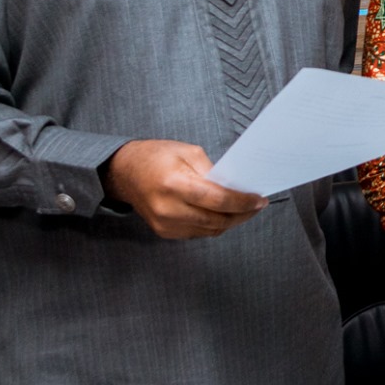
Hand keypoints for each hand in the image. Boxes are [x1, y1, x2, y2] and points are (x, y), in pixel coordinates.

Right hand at [103, 139, 266, 239]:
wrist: (124, 173)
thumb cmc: (156, 157)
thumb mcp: (188, 152)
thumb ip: (213, 171)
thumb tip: (236, 187)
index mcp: (174, 184)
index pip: (218, 200)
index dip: (243, 202)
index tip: (260, 199)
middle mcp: (168, 209)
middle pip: (217, 220)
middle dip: (242, 214)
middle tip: (257, 205)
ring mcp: (165, 224)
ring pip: (210, 230)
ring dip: (231, 221)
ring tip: (244, 209)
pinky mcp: (164, 232)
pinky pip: (198, 233)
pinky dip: (214, 225)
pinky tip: (223, 214)